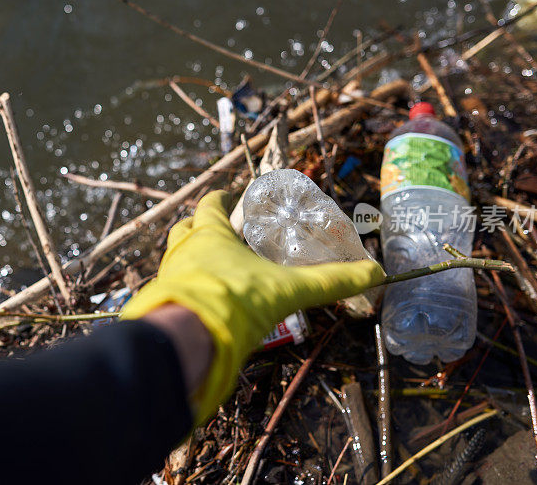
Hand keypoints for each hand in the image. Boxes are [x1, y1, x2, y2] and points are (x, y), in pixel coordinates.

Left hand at [121, 190, 384, 424]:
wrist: (191, 338)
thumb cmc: (238, 300)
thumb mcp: (289, 289)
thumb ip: (329, 282)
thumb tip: (374, 273)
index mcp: (210, 234)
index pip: (211, 205)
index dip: (221, 200)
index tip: (229, 197)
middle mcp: (183, 250)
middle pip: (185, 228)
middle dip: (201, 227)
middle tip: (221, 234)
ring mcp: (169, 276)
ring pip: (175, 258)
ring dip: (191, 258)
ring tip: (213, 268)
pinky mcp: (162, 303)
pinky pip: (173, 288)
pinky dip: (187, 289)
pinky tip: (204, 302)